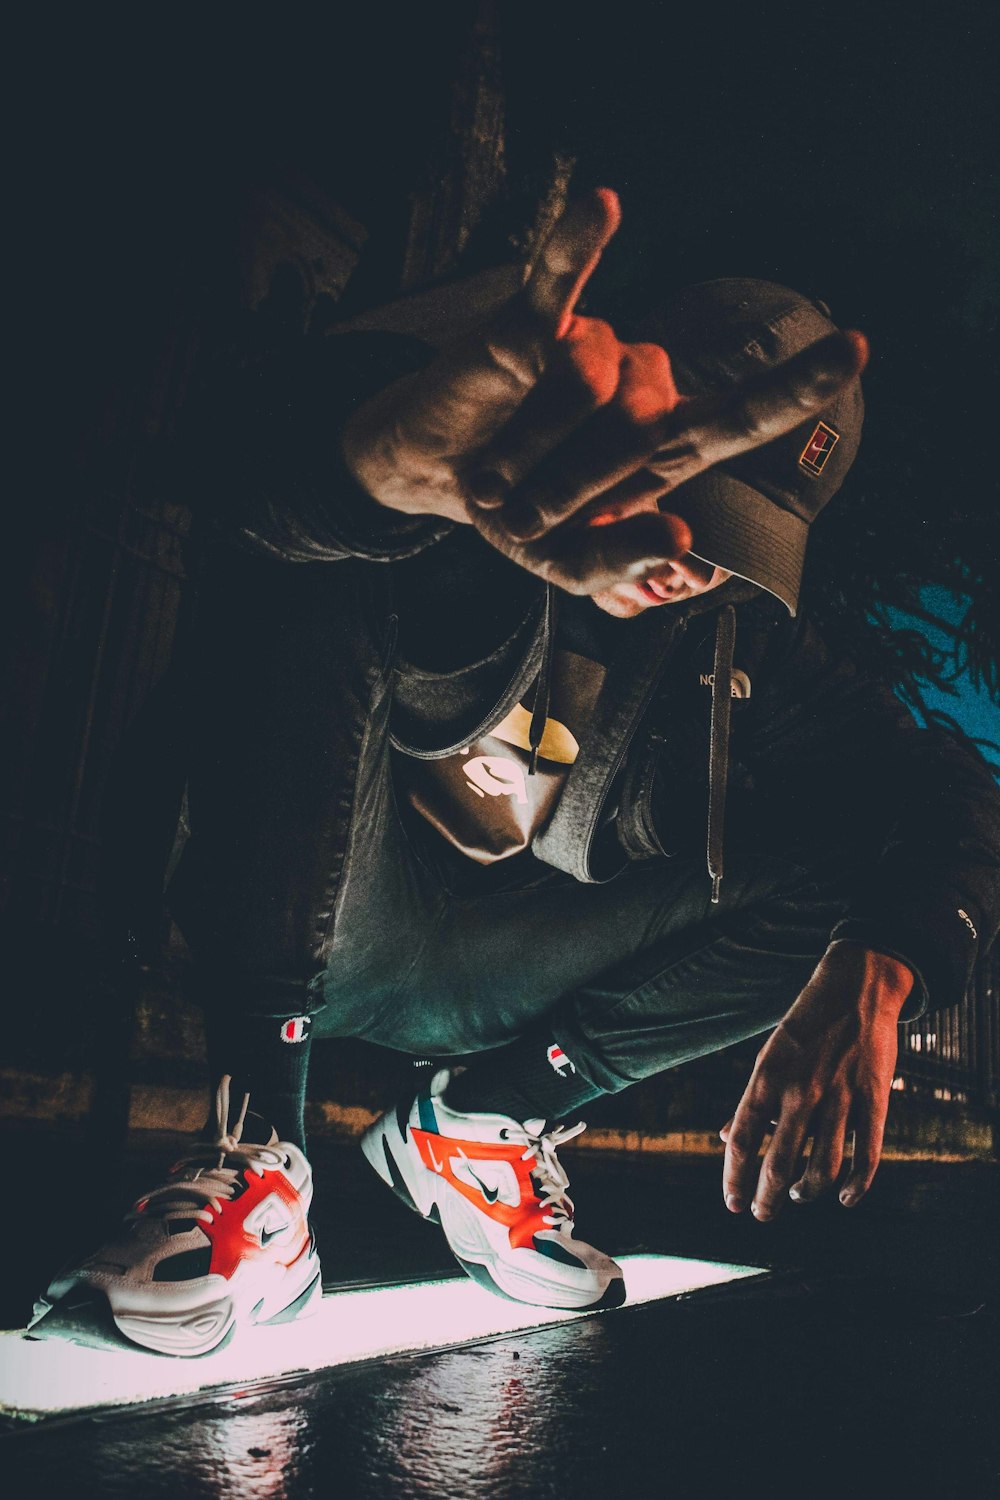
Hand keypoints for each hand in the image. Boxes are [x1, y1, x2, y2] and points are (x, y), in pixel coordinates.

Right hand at [343, 188, 867, 596]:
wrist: (441, 479)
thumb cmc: (519, 514)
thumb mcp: (570, 568)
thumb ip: (622, 567)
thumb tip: (678, 542)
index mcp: (666, 445)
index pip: (744, 414)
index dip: (796, 386)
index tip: (853, 348)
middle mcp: (642, 386)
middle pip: (644, 426)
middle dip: (575, 488)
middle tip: (523, 517)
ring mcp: (592, 348)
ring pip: (590, 385)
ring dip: (533, 451)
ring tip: (495, 480)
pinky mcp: (531, 323)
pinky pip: (558, 280)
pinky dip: (576, 244)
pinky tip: (603, 204)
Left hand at [720, 944, 912, 1219]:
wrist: (856, 987)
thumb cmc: (806, 1025)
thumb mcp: (768, 1056)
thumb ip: (751, 1100)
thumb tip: (727, 1136)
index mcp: (767, 1078)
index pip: (743, 1141)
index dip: (734, 1179)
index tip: (733, 1205)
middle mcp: (800, 1092)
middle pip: (779, 1165)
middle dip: (767, 1200)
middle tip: (762, 1215)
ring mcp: (839, 1097)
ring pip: (822, 1169)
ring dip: (807, 1193)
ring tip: (799, 1197)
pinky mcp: (874, 1100)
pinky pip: (866, 1157)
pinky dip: (856, 1187)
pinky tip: (845, 1198)